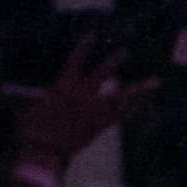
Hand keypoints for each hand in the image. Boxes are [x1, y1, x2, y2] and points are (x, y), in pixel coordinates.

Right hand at [6, 25, 151, 168]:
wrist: (44, 150)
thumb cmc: (31, 126)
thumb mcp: (31, 104)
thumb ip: (40, 94)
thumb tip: (35, 91)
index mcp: (64, 86)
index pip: (75, 61)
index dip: (83, 48)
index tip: (91, 35)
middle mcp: (83, 96)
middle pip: (102, 74)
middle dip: (113, 62)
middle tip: (125, 50)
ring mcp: (94, 111)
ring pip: (122, 97)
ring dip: (139, 89)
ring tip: (155, 82)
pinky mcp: (100, 126)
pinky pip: (121, 116)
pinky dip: (133, 109)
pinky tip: (143, 104)